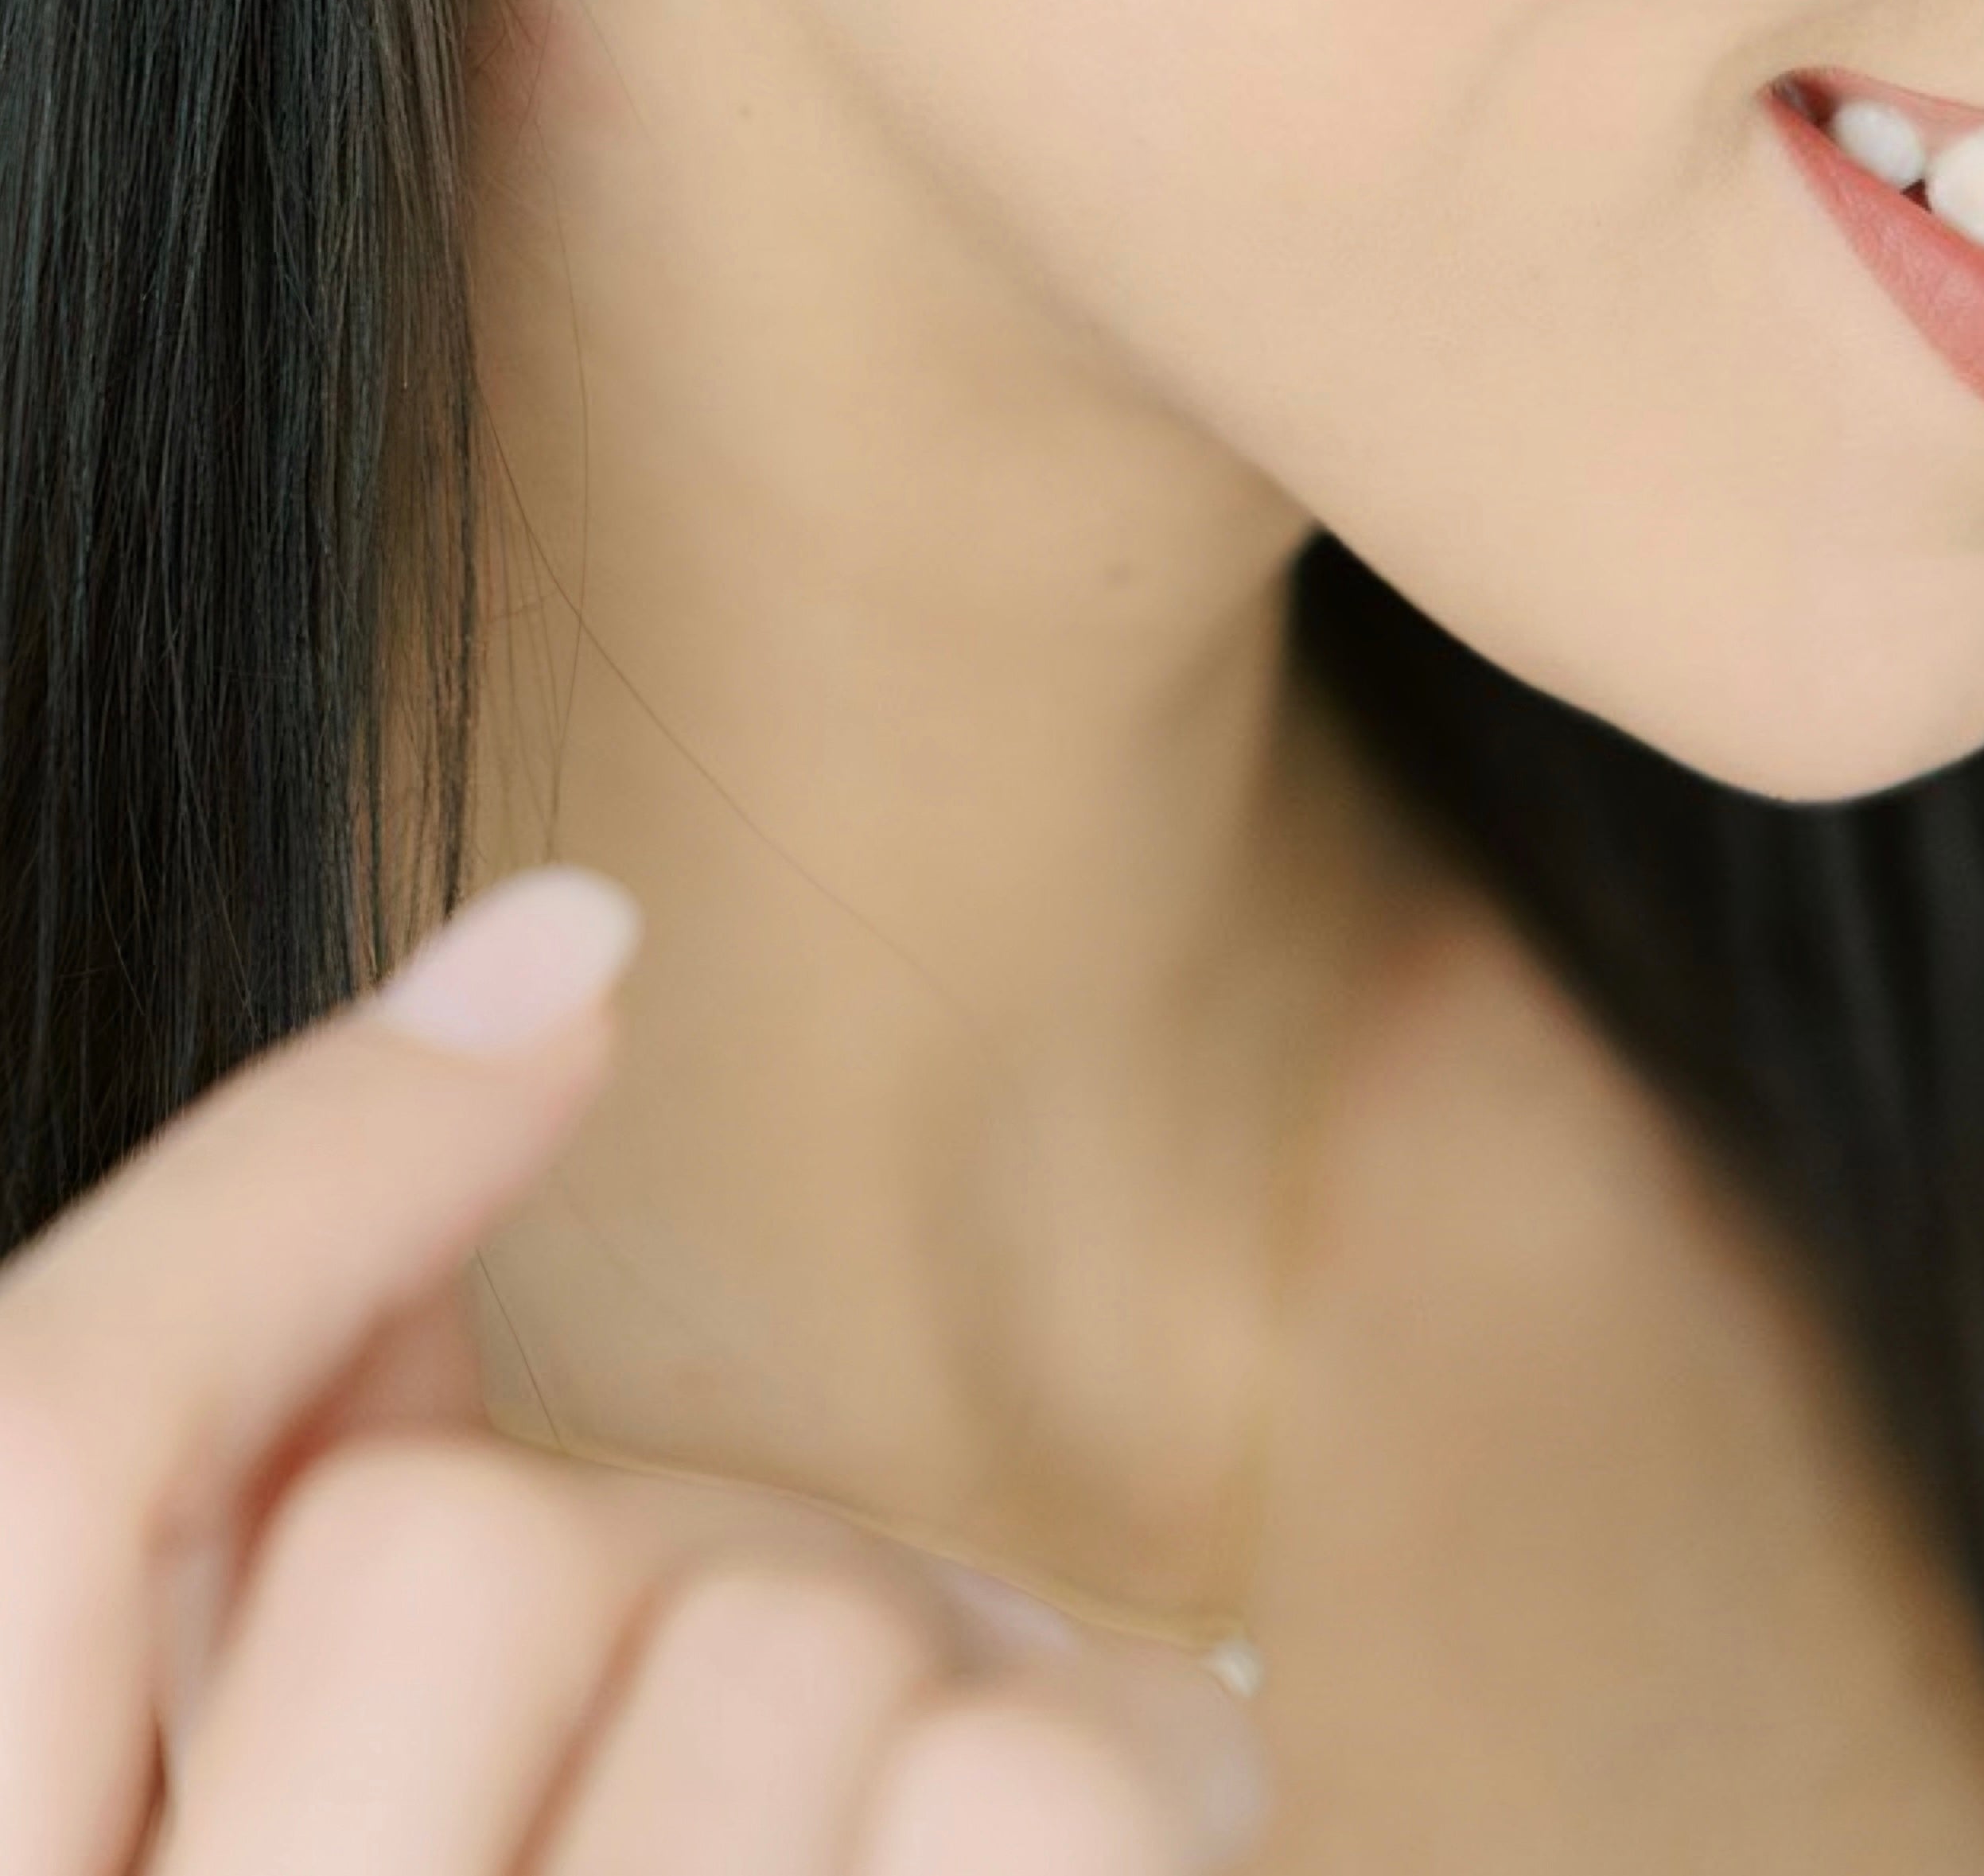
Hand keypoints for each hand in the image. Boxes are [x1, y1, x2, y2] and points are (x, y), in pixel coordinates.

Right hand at [0, 868, 1272, 1873]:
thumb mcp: (285, 1794)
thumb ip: (297, 1509)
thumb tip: (509, 1025)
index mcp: (35, 1855)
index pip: (35, 1442)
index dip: (290, 1165)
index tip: (571, 960)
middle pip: (449, 1540)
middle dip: (639, 1547)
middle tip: (766, 1695)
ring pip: (785, 1632)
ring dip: (909, 1679)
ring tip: (917, 1829)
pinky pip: (1035, 1813)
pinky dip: (1113, 1787)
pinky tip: (1111, 1831)